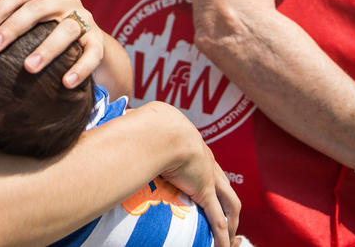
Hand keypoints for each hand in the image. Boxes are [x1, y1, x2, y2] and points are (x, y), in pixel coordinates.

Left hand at [0, 0, 103, 87]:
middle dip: (13, 28)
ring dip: (46, 49)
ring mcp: (85, 20)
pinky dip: (81, 68)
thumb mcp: (29, 5)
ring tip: (28, 68)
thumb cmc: (47, 21)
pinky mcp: (98, 41)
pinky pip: (92, 54)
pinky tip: (65, 83)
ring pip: (66, 31)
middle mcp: (68, 0)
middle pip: (38, 9)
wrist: (86, 39)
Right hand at [151, 103, 240, 246]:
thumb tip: (121, 119)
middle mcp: (208, 164)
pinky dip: (221, 236)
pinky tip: (223, 246)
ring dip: (232, 221)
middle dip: (229, 205)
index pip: (210, 169)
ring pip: (230, 204)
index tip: (211, 192)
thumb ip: (138, 127)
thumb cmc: (153, 126)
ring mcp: (209, 178)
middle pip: (226, 188)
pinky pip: (217, 219)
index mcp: (196, 149)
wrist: (164, 130)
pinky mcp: (204, 192)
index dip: (213, 182)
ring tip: (230, 237)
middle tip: (230, 221)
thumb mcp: (149, 128)